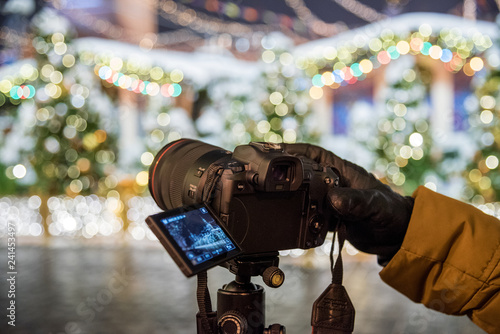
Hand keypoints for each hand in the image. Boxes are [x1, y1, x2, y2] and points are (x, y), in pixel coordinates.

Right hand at [282, 143, 413, 264]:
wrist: (399, 237)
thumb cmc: (393, 213)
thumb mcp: (375, 205)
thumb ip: (356, 201)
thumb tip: (334, 199)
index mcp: (343, 171)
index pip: (313, 154)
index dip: (292, 150)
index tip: (272, 151)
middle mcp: (334, 183)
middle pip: (303, 173)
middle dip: (284, 173)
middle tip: (263, 175)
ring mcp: (331, 200)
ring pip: (304, 195)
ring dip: (290, 197)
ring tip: (270, 200)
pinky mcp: (331, 218)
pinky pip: (310, 215)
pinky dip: (301, 219)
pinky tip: (290, 223)